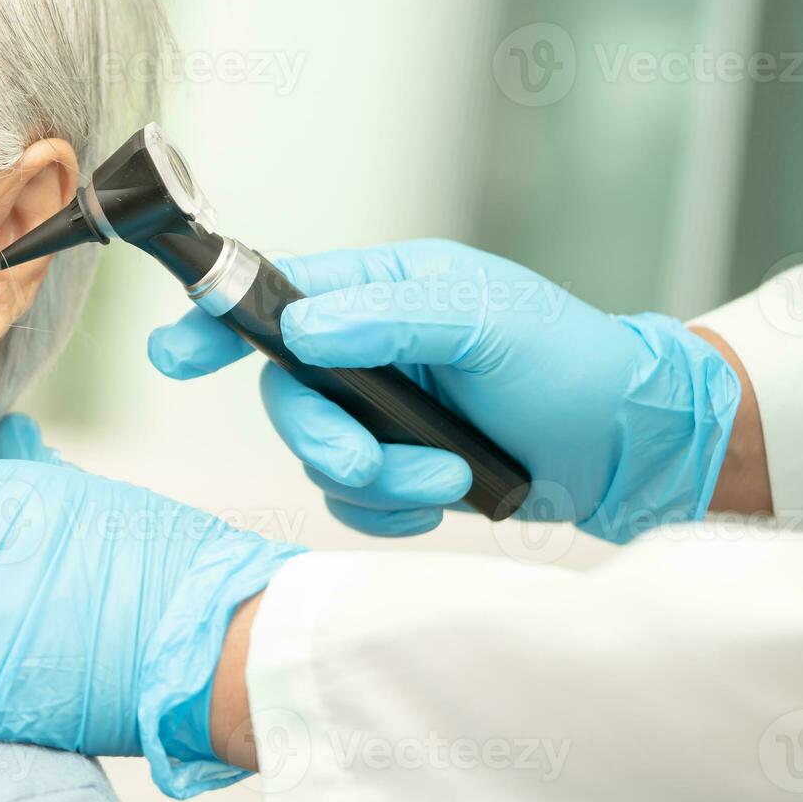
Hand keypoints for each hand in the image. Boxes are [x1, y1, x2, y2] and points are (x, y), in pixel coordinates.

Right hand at [148, 239, 740, 542]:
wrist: (630, 446)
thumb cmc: (571, 361)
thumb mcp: (486, 321)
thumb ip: (389, 319)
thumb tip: (300, 330)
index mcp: (382, 291)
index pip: (277, 296)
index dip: (217, 321)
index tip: (172, 354)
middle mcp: (369, 348)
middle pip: (288, 395)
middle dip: (324, 438)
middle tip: (367, 462)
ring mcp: (381, 411)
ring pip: (319, 455)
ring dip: (379, 479)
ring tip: (450, 475)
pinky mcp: (398, 465)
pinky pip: (351, 501)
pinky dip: (390, 510)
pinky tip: (444, 498)